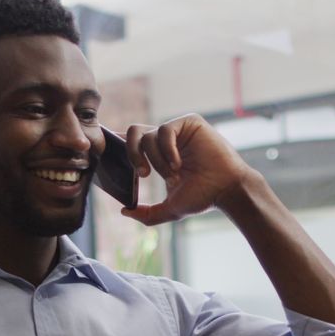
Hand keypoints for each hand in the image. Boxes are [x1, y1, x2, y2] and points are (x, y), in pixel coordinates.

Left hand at [122, 114, 256, 225]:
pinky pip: (165, 130)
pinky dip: (167, 150)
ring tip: (174, 175)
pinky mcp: (189, 122)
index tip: (108, 154)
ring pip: (148, 135)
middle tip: (144, 174)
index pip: (131, 142)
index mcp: (158, 154)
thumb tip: (125, 211)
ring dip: (157, 160)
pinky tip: (178, 164)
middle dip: (132, 154)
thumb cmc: (204, 196)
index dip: (117, 143)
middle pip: (133, 133)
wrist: (227, 190)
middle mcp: (166, 140)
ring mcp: (177, 130)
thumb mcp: (171, 208)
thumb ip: (148, 213)